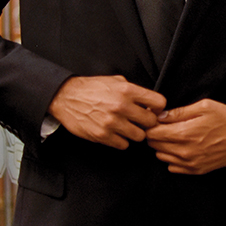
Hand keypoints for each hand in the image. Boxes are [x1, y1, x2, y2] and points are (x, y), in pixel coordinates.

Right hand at [48, 75, 165, 149]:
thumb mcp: (116, 81)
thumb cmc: (92, 88)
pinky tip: (116, 133)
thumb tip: (149, 102)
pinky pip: (123, 145)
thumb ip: (134, 91)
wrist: (66, 97)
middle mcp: (122, 106)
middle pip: (151, 122)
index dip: (158, 108)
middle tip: (140, 121)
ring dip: (135, 133)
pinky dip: (122, 141)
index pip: (159, 103)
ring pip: (139, 136)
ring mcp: (112, 122)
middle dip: (147, 122)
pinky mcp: (102, 135)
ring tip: (127, 127)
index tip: (153, 111)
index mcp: (128, 90)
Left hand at [145, 99, 225, 174]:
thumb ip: (179, 112)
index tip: (157, 120)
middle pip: (154, 145)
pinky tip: (183, 148)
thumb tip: (160, 116)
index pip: (152, 133)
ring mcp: (190, 163)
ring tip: (177, 136)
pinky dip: (173, 158)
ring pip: (161, 156)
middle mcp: (184, 151)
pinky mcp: (197, 170)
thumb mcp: (205, 106)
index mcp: (184, 133)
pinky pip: (172, 167)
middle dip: (157, 134)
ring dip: (164, 146)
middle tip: (167, 126)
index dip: (152, 124)